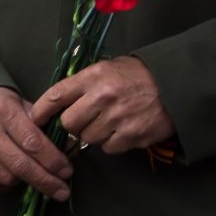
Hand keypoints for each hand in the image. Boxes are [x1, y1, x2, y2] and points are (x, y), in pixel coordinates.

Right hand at [0, 86, 72, 199]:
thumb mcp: (21, 103)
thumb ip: (42, 123)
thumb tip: (67, 148)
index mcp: (4, 111)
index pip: (33, 143)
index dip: (53, 161)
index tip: (67, 171)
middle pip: (21, 165)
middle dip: (46, 181)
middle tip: (62, 190)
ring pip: (7, 178)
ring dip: (26, 182)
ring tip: (37, 177)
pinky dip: (7, 187)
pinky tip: (15, 179)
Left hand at [30, 56, 173, 154]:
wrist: (179, 84)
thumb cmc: (142, 76)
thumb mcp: (111, 67)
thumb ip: (85, 83)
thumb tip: (58, 105)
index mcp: (95, 76)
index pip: (55, 95)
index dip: (41, 111)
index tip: (36, 120)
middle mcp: (103, 96)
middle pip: (69, 123)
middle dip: (75, 125)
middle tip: (88, 120)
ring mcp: (118, 117)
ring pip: (88, 138)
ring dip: (97, 134)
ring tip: (113, 122)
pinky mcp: (132, 135)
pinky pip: (109, 148)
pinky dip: (115, 142)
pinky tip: (126, 129)